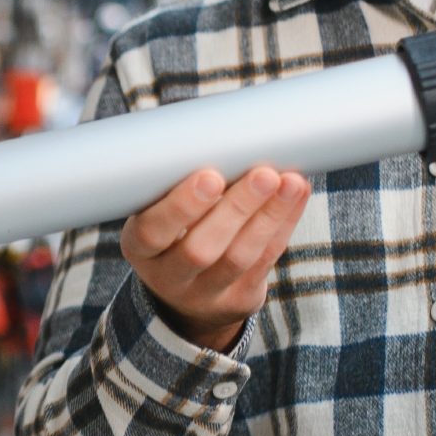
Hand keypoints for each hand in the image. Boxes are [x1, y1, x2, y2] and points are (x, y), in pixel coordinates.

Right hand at [120, 166, 313, 350]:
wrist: (187, 293)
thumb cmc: (175, 231)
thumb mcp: (160, 213)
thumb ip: (180, 184)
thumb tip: (229, 136)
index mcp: (140, 248)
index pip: (153, 232)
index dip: (181, 207)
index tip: (211, 177)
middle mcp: (168, 277)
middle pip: (201, 249)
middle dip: (236, 208)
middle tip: (263, 174)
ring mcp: (205, 294)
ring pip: (239, 258)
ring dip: (269, 216)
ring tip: (290, 182)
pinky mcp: (239, 300)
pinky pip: (265, 261)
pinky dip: (284, 224)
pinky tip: (295, 196)